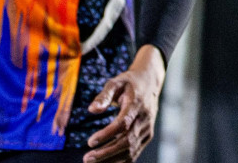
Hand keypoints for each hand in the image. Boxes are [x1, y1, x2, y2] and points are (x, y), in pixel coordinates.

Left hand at [85, 45, 165, 161]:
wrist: (150, 83)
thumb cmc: (129, 83)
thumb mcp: (116, 82)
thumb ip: (104, 96)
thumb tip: (92, 110)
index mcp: (137, 104)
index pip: (123, 123)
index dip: (107, 134)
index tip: (90, 142)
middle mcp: (145, 119)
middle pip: (127, 141)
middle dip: (106, 153)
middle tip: (87, 159)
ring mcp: (147, 129)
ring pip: (130, 150)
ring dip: (111, 159)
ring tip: (92, 162)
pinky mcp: (146, 136)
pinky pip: (134, 153)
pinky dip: (120, 161)